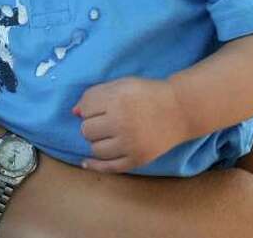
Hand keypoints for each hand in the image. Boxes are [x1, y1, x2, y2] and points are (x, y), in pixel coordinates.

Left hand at [74, 76, 188, 171]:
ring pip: (96, 149)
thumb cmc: (146, 94)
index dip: (88, 108)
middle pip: (87, 130)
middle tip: (102, 122)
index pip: (85, 109)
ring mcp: (130, 144)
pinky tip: (86, 162)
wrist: (178, 110)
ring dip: (96, 142)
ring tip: (106, 135)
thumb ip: (96, 94)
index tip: (96, 108)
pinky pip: (110, 167)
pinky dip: (95, 166)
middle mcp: (121, 124)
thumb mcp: (121, 84)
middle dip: (90, 125)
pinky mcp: (137, 160)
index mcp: (116, 101)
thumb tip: (74, 112)